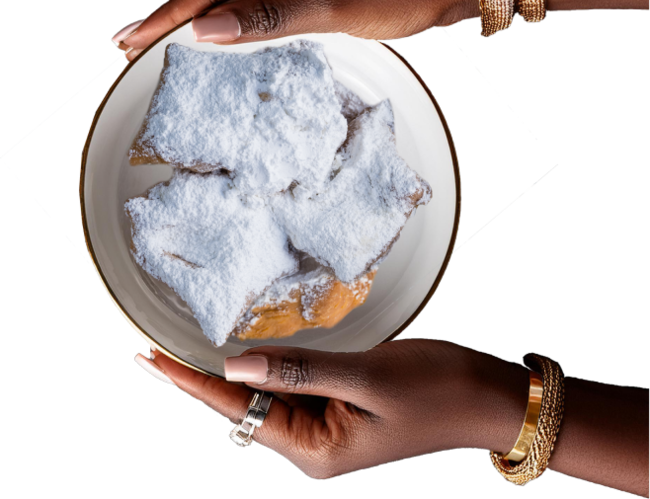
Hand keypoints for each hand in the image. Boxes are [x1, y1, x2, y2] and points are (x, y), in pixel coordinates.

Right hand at [113, 0, 477, 59]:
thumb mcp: (330, 10)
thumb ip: (264, 21)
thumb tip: (205, 32)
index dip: (167, 14)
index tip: (129, 37)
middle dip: (178, 21)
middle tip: (133, 49)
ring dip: (210, 26)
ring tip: (161, 50)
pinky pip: (263, 1)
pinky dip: (243, 24)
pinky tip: (219, 42)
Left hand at [134, 338, 527, 479]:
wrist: (484, 394)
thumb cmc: (434, 389)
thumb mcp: (365, 377)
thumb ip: (298, 370)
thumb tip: (236, 363)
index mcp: (316, 450)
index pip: (238, 409)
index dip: (191, 383)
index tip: (151, 362)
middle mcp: (314, 446)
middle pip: (246, 406)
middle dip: (204, 378)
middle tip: (158, 349)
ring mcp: (327, 428)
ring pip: (269, 394)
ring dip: (239, 370)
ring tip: (190, 351)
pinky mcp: (340, 408)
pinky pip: (294, 387)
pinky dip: (271, 367)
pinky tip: (252, 355)